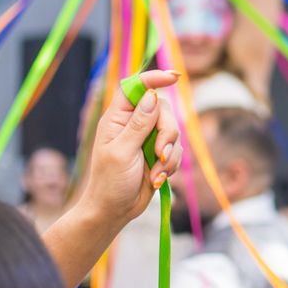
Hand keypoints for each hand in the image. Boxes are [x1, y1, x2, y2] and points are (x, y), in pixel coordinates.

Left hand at [83, 70, 182, 224]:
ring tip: (156, 172)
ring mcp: (148, 137)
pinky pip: (178, 149)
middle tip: (160, 154)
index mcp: (117, 118)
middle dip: (168, 132)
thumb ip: (138, 124)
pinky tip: (158, 178)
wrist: (115, 211)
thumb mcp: (122, 152)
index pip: (137, 88)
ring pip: (174, 131)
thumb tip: (152, 95)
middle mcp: (134, 123)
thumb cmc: (110, 182)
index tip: (175, 77)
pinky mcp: (160, 152)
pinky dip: (172, 164)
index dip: (154, 78)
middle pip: (163, 110)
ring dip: (170, 154)